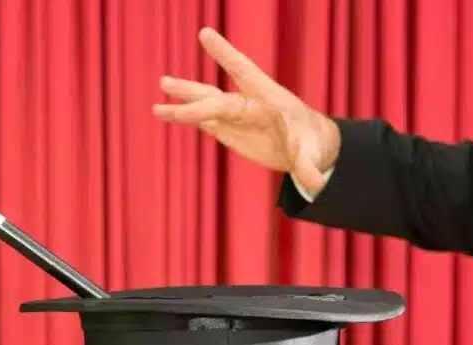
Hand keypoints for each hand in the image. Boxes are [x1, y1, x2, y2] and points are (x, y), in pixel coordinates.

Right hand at [154, 27, 340, 195]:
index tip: (204, 33)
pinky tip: (165, 112)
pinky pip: (203, 120)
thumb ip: (309, 167)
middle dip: (193, 100)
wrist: (307, 146)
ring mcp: (236, 115)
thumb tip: (315, 182)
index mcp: (267, 98)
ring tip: (157, 100)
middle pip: (216, 98)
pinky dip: (185, 117)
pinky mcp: (229, 130)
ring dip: (181, 102)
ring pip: (204, 104)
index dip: (224, 53)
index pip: (242, 70)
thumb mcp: (311, 154)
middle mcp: (248, 102)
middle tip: (166, 88)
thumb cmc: (312, 143)